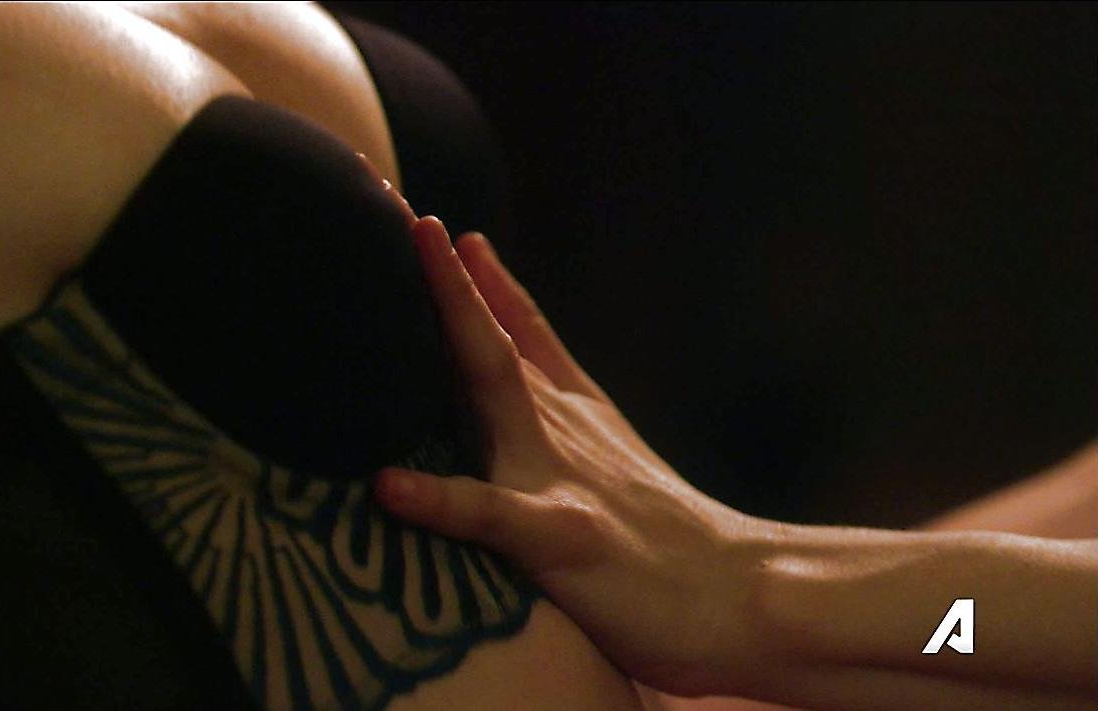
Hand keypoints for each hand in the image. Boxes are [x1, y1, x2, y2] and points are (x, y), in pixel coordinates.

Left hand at [372, 214, 764, 696]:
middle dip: (447, 277)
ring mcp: (560, 475)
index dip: (477, 280)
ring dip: (455, 323)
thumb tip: (527, 385)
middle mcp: (562, 428)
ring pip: (494, 386)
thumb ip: (568, 417)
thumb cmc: (670, 544)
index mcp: (575, 416)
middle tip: (405, 213)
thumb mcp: (615, 460)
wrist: (743, 597)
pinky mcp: (562, 537)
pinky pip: (490, 514)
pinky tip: (389, 487)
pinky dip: (440, 499)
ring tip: (415, 263)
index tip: (438, 226)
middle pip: (492, 339)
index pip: (520, 333)